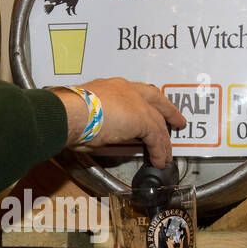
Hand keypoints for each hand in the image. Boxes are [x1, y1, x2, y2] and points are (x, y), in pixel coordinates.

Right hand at [49, 78, 184, 168]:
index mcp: (113, 87)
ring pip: (158, 122)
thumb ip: (102, 122)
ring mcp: (136, 103)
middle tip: (177, 122)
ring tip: (166, 155)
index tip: (154, 108)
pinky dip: (159, 150)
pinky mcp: (142, 119)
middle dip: (168, 112)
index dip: (148, 101)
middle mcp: (127, 90)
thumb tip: (103, 137)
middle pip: (156, 100)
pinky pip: (156, 137)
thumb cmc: (69, 114)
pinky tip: (158, 160)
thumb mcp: (88, 115)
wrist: (70, 113)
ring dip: (163, 141)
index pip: (137, 92)